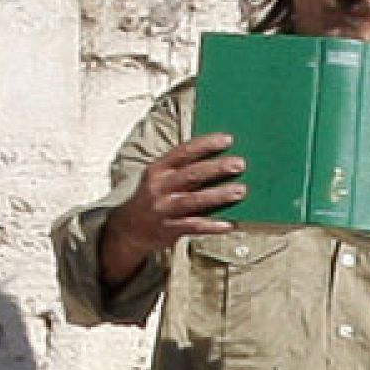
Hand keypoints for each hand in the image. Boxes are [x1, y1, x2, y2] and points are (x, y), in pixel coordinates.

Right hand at [100, 133, 244, 283]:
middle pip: (192, 174)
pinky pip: (194, 227)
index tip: (228, 139)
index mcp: (159, 169)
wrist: (130, 228)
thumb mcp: (161, 177)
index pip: (184, 152)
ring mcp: (164, 209)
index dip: (206, 144)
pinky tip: (229, 224)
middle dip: (217, 168)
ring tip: (240, 190)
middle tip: (239, 164)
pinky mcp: (169, 229)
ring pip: (194, 201)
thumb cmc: (154, 197)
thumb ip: (185, 169)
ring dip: (219, 195)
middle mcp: (160, 187)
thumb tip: (221, 160)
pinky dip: (213, 225)